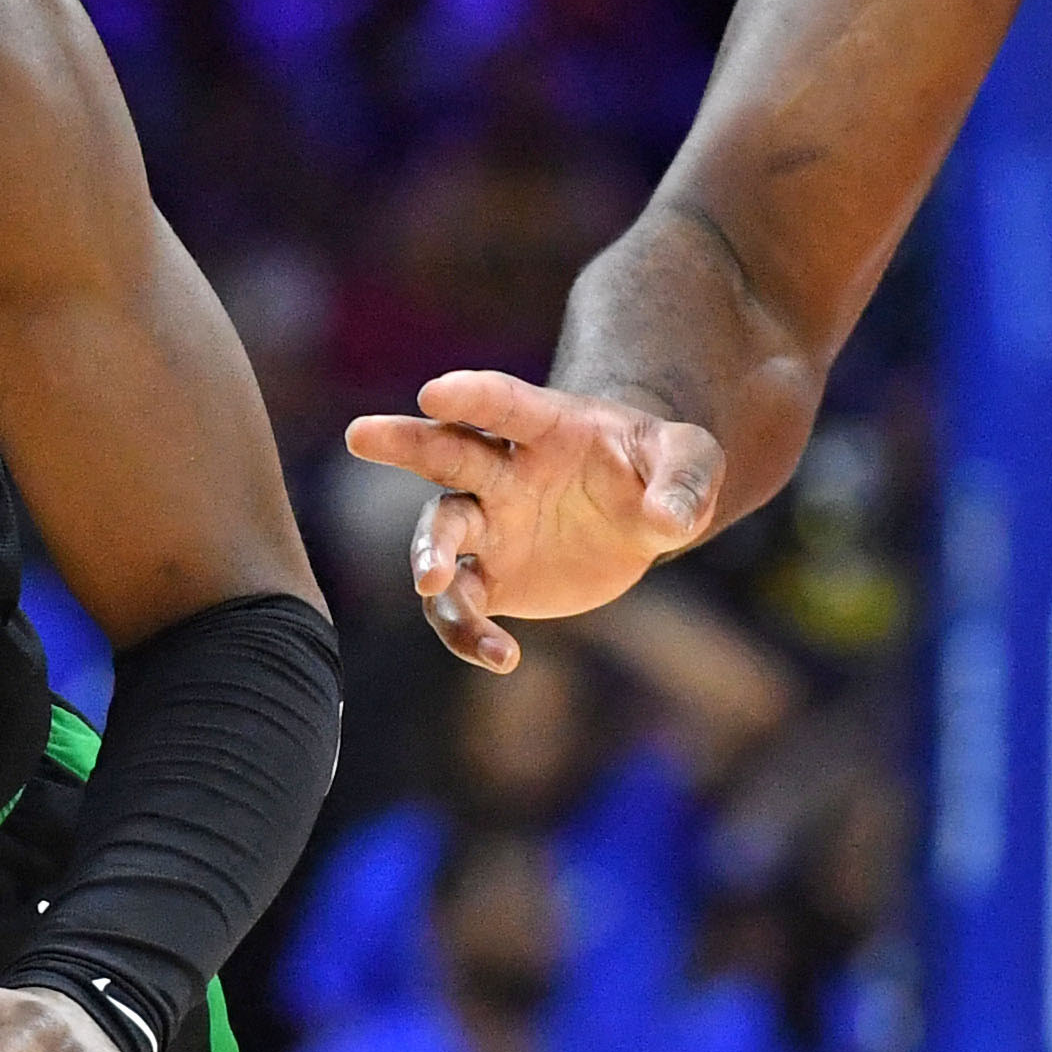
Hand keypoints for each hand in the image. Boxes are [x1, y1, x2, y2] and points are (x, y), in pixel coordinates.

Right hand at [341, 372, 723, 675]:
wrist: (640, 511)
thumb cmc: (659, 468)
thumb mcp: (692, 459)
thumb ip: (685, 481)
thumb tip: (671, 521)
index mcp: (546, 428)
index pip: (504, 405)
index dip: (470, 396)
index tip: (431, 393)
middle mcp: (504, 471)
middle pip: (444, 453)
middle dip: (403, 442)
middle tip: (360, 434)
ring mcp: (491, 525)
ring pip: (441, 534)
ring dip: (430, 554)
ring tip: (434, 581)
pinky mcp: (494, 578)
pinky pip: (463, 606)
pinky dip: (470, 633)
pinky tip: (503, 658)